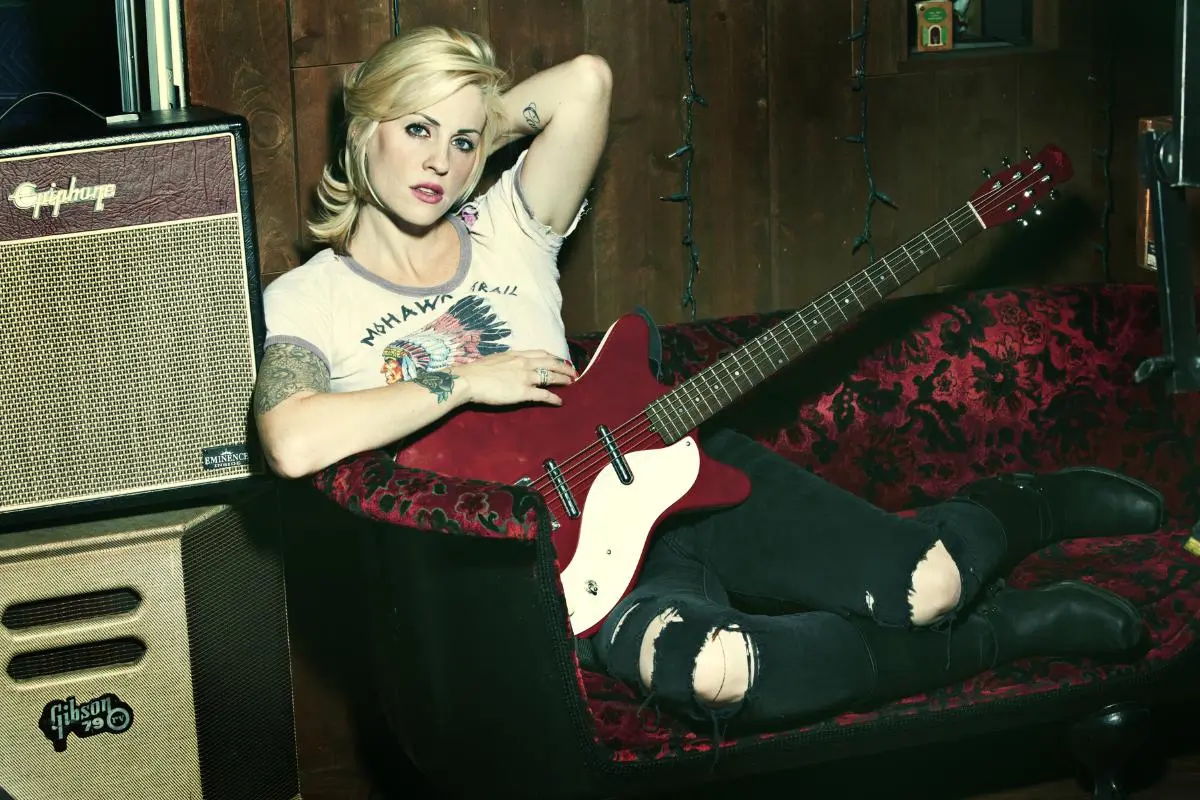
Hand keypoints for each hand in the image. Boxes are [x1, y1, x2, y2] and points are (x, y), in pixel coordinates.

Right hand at [453, 350, 576, 406]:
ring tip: (572, 383)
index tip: (559, 360)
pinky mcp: (523, 392)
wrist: (469, 380)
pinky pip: (544, 394)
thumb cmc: (475, 371)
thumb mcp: (494, 360)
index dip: (553, 357)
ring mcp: (525, 377)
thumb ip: (505, 362)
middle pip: (551, 362)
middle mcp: (524, 363)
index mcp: (516, 355)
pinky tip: (560, 401)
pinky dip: (554, 398)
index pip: (540, 353)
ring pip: (551, 376)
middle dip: (564, 367)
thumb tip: (507, 366)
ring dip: (563, 379)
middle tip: (574, 372)